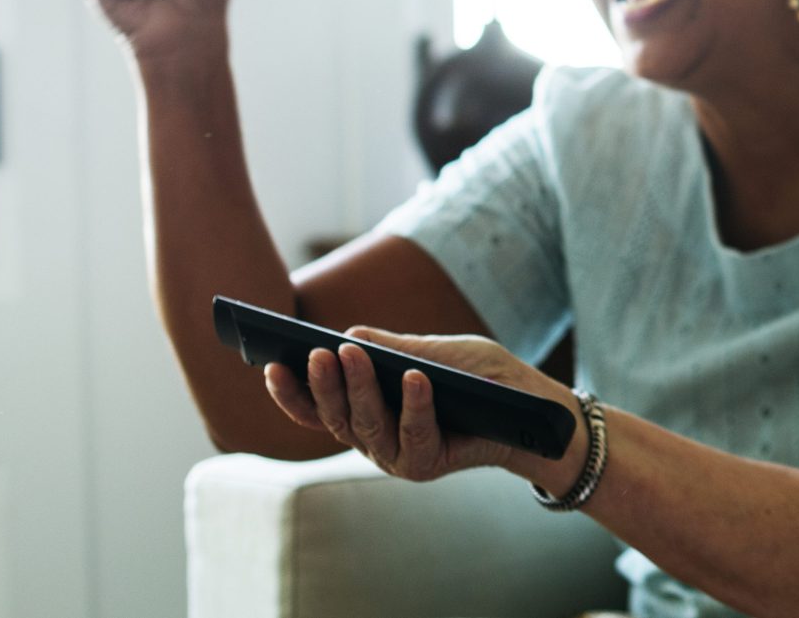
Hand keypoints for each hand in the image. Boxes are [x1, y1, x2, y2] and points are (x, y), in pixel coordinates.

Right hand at [262, 327, 585, 490]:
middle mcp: (372, 438)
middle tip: (315, 352)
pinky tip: (412, 377)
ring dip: (357, 389)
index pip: (316, 406)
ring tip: (351, 354)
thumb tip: (349, 334)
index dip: (290, 390)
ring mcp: (396, 455)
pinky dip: (413, 404)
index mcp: (365, 411)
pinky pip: (413, 434)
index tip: (269, 363)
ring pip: (366, 425)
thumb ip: (395, 348)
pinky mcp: (425, 464)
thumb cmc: (480, 376)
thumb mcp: (436, 352)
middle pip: (335, 416)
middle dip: (323, 383)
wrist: (529, 408)